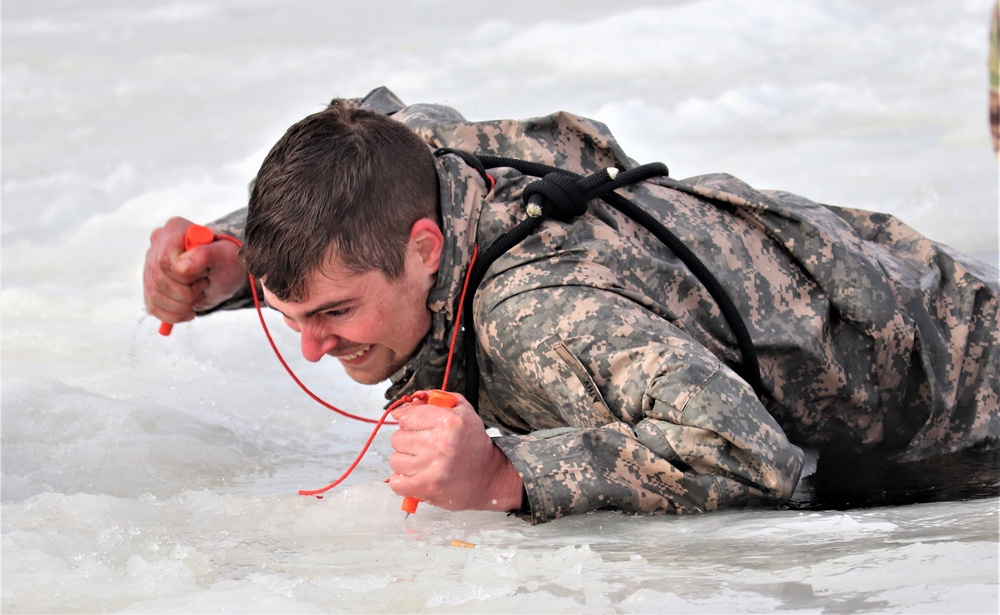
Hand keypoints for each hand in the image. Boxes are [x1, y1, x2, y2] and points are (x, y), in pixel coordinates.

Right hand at [143, 216, 246, 324]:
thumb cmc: (227, 260)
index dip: (185, 275)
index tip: (204, 273)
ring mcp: (150, 264)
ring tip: (198, 294)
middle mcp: (157, 244)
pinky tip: (189, 308)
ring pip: (154, 296)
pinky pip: (153, 307)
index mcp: (174, 230)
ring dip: (182, 305)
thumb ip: (206, 254)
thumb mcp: (226, 255)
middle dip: (187, 292)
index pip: (165, 260)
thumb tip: (181, 265)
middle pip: (159, 280)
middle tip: (204, 285)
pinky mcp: (150, 284)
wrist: (225, 274)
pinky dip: (174, 315)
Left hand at [388, 392, 522, 511]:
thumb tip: (400, 408)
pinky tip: (416, 477)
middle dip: (408, 442)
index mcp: (448, 421)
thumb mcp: (462, 410)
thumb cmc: (473, 443)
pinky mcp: (428, 488)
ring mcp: (434, 467)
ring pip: (395, 460)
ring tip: (422, 463)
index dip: (411, 422)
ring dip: (406, 462)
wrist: (489, 476)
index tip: (419, 429)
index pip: (406, 417)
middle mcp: (440, 443)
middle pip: (398, 439)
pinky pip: (397, 483)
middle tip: (424, 447)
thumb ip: (433, 399)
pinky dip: (403, 481)